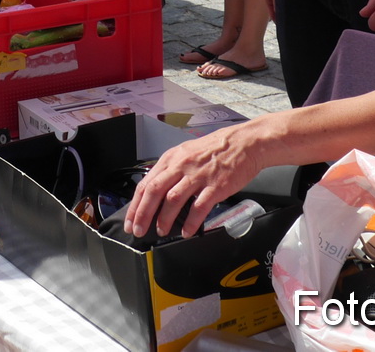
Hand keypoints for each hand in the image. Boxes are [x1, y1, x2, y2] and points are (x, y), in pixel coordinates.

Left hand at [125, 123, 262, 238]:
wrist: (244, 143)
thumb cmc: (215, 150)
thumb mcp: (186, 154)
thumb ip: (171, 172)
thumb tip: (156, 193)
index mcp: (172, 159)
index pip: (146, 183)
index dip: (135, 205)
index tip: (131, 221)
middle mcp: (182, 166)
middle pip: (155, 191)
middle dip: (143, 214)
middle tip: (139, 230)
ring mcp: (198, 176)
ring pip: (173, 199)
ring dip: (165, 219)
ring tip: (162, 231)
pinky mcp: (215, 186)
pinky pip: (199, 207)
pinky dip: (191, 222)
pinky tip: (187, 231)